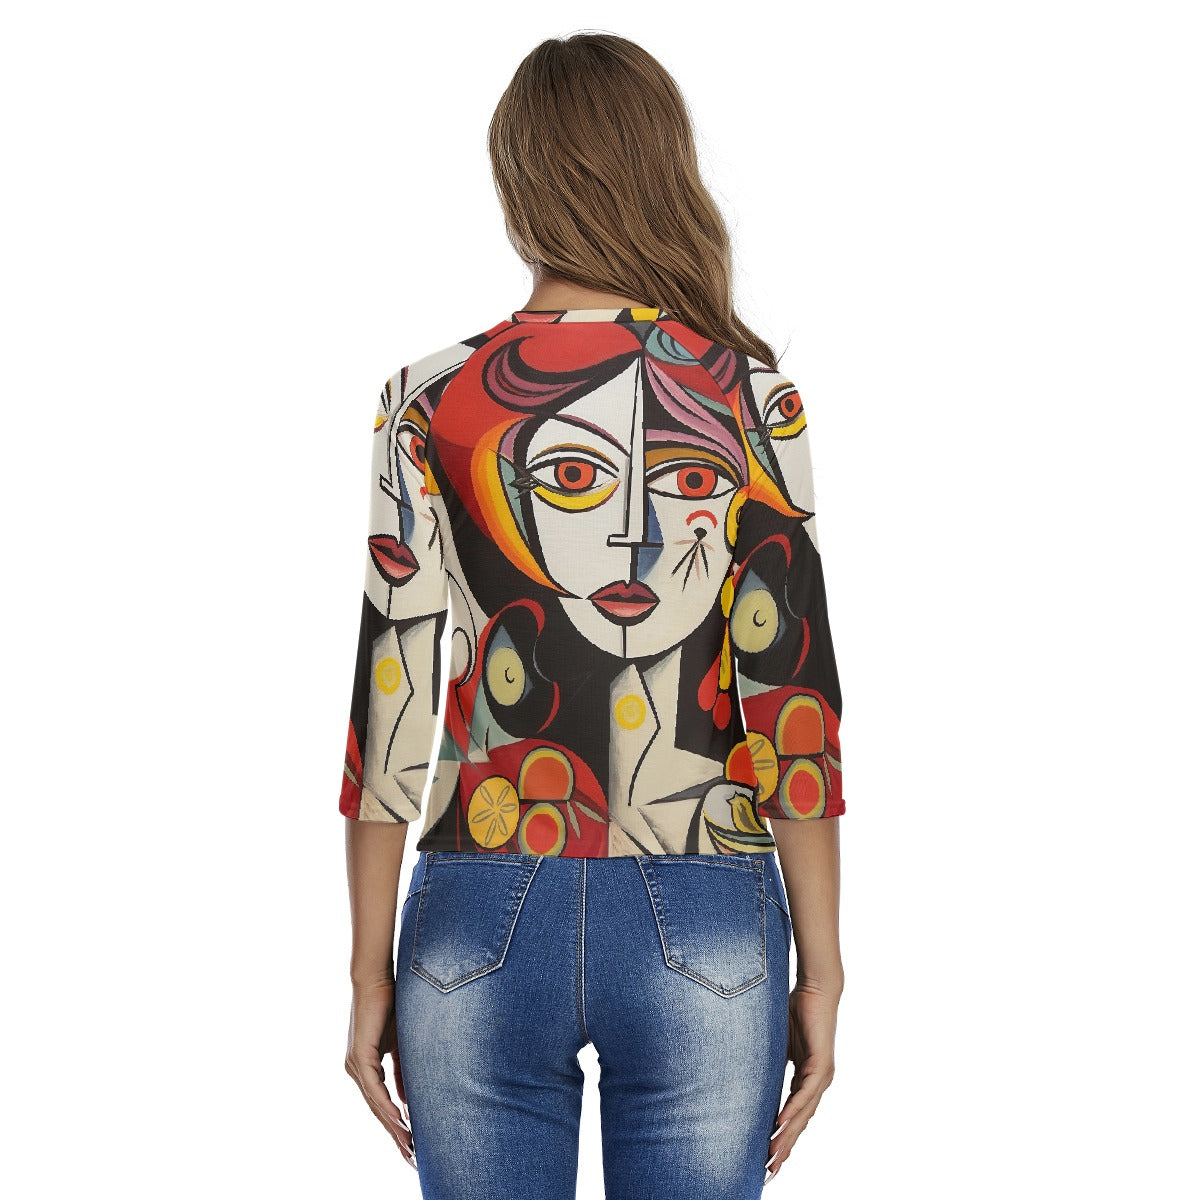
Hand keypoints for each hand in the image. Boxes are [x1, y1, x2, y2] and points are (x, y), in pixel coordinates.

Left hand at [345, 978, 416, 1169]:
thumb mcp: (401, 1044)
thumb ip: (402, 1071)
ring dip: (392, 1125)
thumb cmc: (390, 1005)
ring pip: (374, 1103)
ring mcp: (356, 1064)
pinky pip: (373, 1088)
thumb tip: (409, 1099)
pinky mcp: (360, 1056)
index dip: (394, 1125)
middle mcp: (356, 1069)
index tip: (410, 1144)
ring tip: (407, 1144)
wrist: (376, 979)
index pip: (380, 1103)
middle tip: (410, 1156)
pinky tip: (399, 1119)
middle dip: (394, 1134)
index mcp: (365, 1067)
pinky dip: (386, 1104)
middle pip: (376, 1109)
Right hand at [764, 981, 839, 1183]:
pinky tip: (780, 1124)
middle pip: (799, 1123)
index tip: (767, 1158)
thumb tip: (744, 1073)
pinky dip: (793, 1110)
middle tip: (769, 1171)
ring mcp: (821, 1076)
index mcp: (806, 1080)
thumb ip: (767, 1063)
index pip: (793, 1116)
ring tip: (772, 1155)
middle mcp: (816, 1083)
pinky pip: (806, 1094)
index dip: (781, 1138)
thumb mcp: (776, 1044)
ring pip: (803, 1114)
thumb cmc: (796, 1011)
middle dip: (784, 1148)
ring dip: (787, 1136)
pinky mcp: (822, 1065)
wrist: (816, 989)